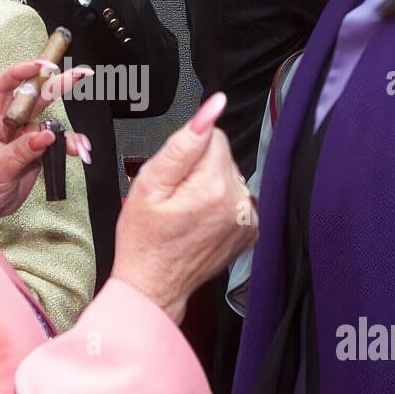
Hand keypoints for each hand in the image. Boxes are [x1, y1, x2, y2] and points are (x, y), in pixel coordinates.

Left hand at [0, 59, 92, 228]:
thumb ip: (21, 151)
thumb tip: (44, 136)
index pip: (3, 86)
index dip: (20, 73)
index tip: (38, 66)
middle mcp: (9, 121)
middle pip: (33, 95)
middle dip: (55, 83)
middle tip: (76, 75)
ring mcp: (25, 133)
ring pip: (50, 118)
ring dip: (67, 126)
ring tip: (79, 141)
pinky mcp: (38, 147)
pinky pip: (57, 140)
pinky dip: (69, 144)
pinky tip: (76, 150)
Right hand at [109, 92, 256, 322]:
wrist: (152, 285)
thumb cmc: (144, 240)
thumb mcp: (149, 184)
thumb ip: (183, 143)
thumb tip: (213, 108)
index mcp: (214, 186)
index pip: (213, 136)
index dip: (186, 152)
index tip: (172, 177)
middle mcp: (239, 202)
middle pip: (222, 156)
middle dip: (197, 169)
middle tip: (174, 197)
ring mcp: (248, 220)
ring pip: (229, 176)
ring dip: (208, 186)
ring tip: (185, 212)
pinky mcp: (250, 231)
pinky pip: (236, 198)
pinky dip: (219, 204)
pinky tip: (199, 222)